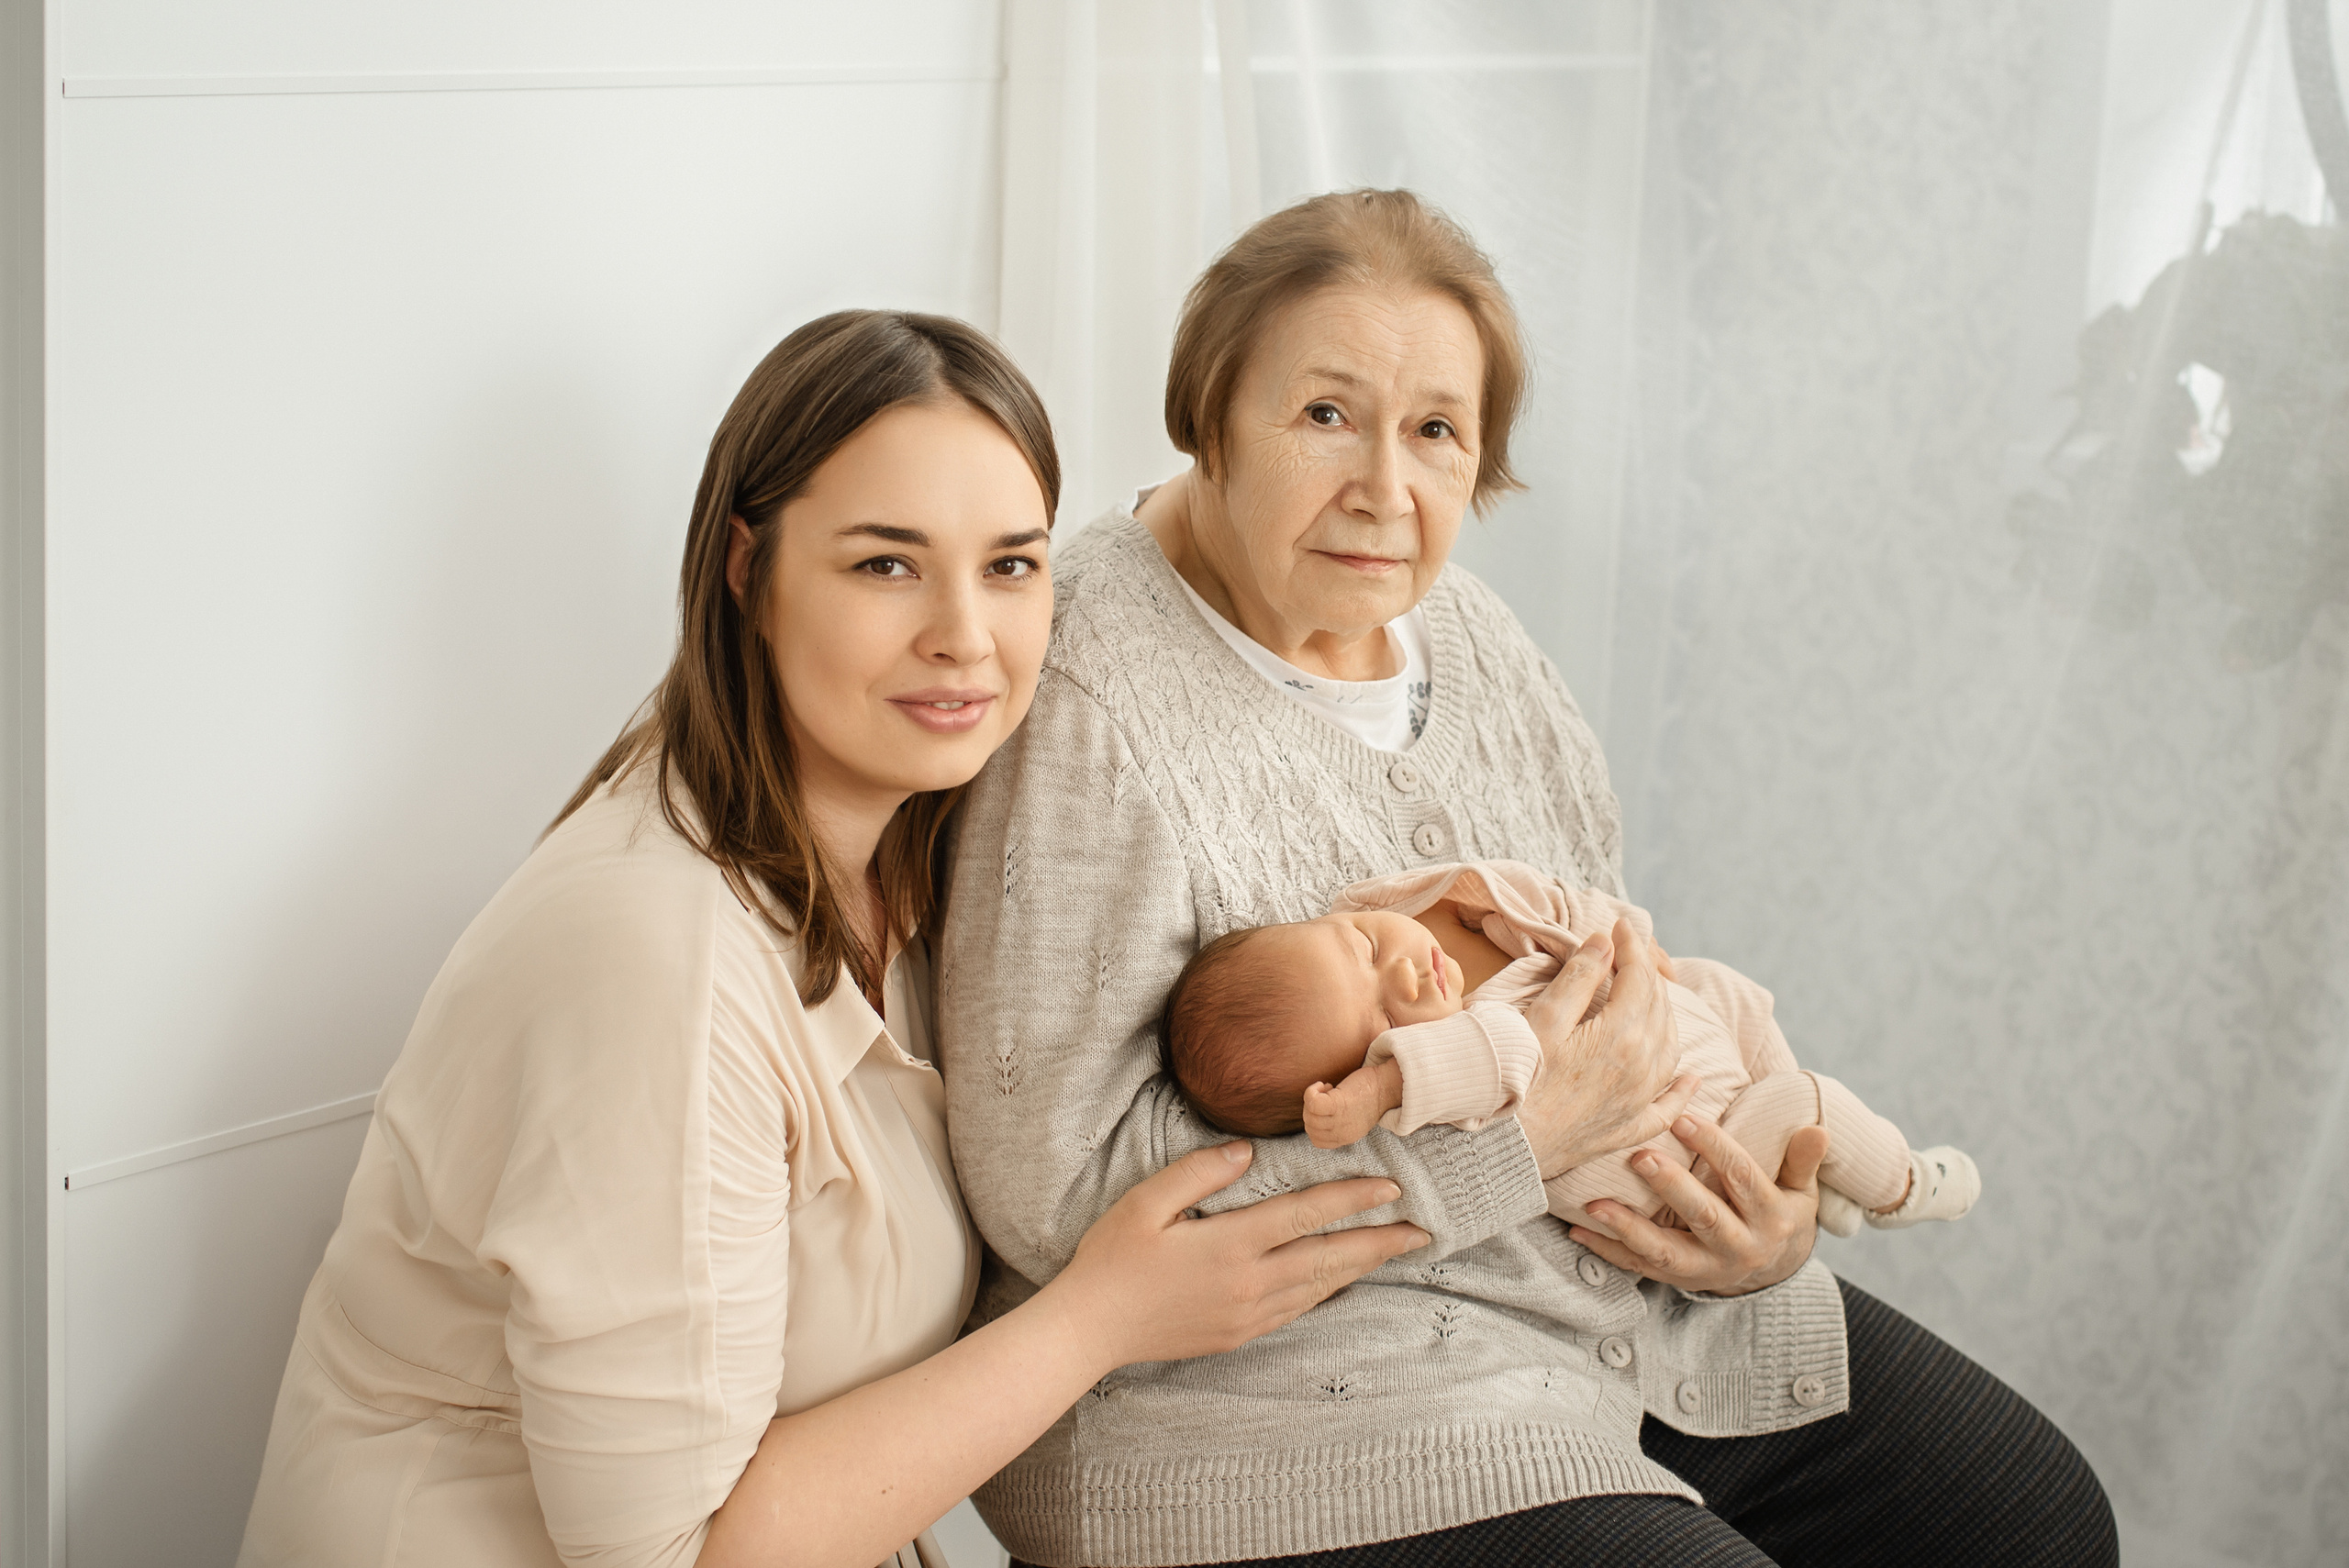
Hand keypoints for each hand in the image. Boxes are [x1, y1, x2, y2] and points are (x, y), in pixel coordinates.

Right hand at [1045, 1142, 1428, 1369]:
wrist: (1090, 1329)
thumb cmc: (1112, 1259)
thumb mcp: (1145, 1202)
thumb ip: (1199, 1173)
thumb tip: (1247, 1151)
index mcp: (1230, 1244)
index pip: (1306, 1215)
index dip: (1351, 1199)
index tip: (1390, 1188)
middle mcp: (1249, 1282)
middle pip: (1329, 1256)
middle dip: (1378, 1241)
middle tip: (1421, 1230)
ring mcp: (1247, 1314)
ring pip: (1319, 1286)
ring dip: (1361, 1267)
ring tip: (1393, 1251)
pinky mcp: (1238, 1334)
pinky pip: (1297, 1309)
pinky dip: (1327, 1290)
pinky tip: (1339, 1280)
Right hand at [1302, 1056, 1403, 1147]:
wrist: (1388, 1085)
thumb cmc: (1370, 1095)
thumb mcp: (1355, 1119)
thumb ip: (1338, 1123)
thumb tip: (1315, 1115)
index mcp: (1347, 1138)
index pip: (1317, 1141)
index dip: (1314, 1123)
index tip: (1324, 1109)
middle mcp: (1343, 1133)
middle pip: (1310, 1127)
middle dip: (1310, 1109)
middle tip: (1325, 1095)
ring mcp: (1341, 1120)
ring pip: (1310, 1116)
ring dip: (1312, 1099)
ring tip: (1326, 1089)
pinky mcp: (1339, 1103)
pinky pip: (1313, 1103)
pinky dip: (1312, 1092)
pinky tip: (1322, 1085)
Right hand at [1515, 918, 1697, 1177]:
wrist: (1504, 1147)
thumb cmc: (1515, 1080)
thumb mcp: (1543, 1018)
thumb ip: (1579, 978)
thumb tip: (1605, 942)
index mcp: (1622, 1035)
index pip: (1639, 978)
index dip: (1632, 947)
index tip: (1620, 926)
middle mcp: (1642, 1069)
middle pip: (1658, 1008)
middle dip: (1646, 974)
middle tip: (1628, 953)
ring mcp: (1638, 1102)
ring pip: (1670, 1048)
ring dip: (1664, 1015)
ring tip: (1649, 995)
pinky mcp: (1627, 1129)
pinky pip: (1668, 1107)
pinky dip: (1683, 1090)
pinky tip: (1690, 1078)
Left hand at [1569, 1116, 1826, 1296]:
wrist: (1774, 1269)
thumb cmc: (1781, 1212)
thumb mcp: (1800, 1190)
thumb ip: (1802, 1161)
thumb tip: (1817, 1129)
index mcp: (1772, 1218)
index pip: (1742, 1177)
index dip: (1714, 1147)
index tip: (1684, 1117)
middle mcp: (1741, 1247)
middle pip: (1705, 1216)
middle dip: (1672, 1187)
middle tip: (1640, 1156)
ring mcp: (1709, 1269)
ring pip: (1667, 1252)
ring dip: (1629, 1229)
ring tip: (1595, 1205)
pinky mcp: (1681, 1280)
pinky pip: (1641, 1268)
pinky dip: (1608, 1252)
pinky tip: (1578, 1231)